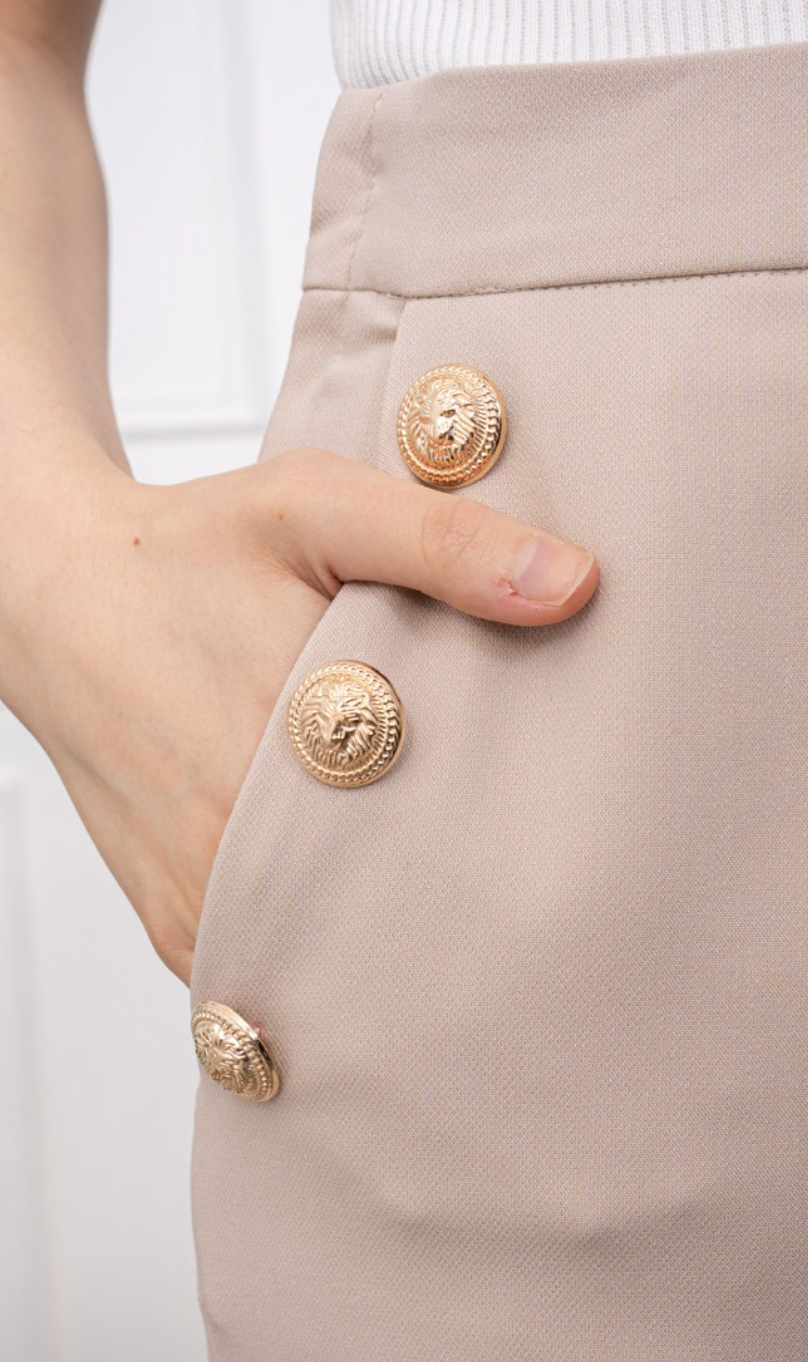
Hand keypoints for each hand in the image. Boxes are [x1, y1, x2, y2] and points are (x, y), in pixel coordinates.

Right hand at [1, 447, 597, 985]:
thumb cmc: (185, 551)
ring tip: (443, 874)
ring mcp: (199, 899)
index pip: (444, 841)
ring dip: (390, 926)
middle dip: (464, 894)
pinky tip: (359, 885)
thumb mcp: (315, 506)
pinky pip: (274, 966)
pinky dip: (324, 941)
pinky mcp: (175, 924)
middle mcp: (230, 847)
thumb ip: (442, 543)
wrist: (56, 599)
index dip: (516, 839)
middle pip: (394, 915)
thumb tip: (572, 586)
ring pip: (331, 961)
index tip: (565, 831)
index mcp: (283, 745)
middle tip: (523, 861)